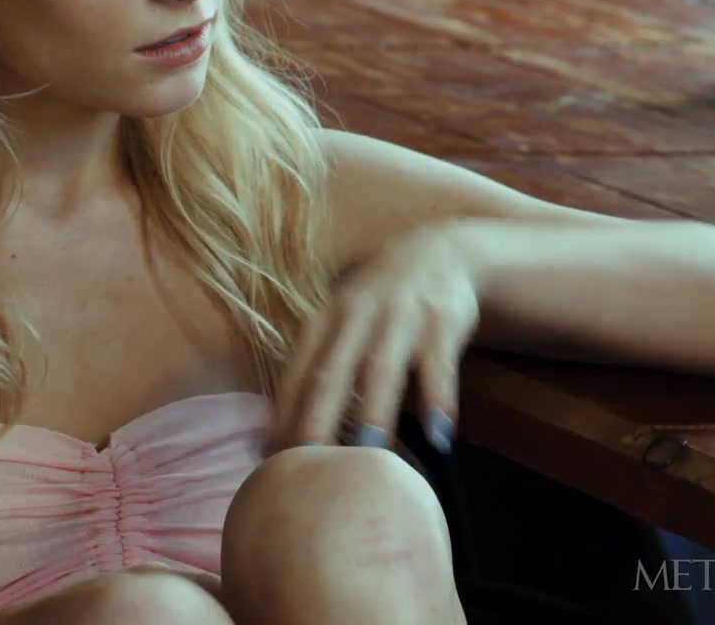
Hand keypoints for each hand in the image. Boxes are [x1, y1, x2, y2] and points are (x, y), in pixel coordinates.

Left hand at [269, 222, 479, 454]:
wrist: (434, 253)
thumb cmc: (374, 309)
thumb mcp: (338, 327)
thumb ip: (315, 374)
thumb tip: (276, 436)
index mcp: (322, 322)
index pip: (296, 374)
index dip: (283, 416)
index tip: (273, 460)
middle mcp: (354, 317)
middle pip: (332, 372)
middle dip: (318, 414)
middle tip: (308, 458)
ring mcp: (398, 318)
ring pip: (382, 368)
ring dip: (375, 407)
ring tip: (371, 447)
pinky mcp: (441, 322)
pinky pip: (439, 363)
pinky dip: (439, 397)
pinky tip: (441, 434)